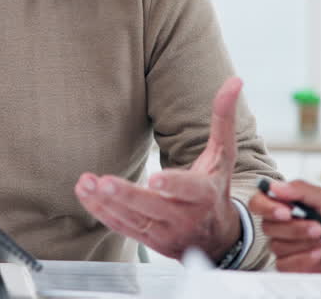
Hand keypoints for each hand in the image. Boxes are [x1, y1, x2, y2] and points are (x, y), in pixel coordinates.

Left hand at [75, 76, 244, 261]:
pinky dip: (101, 212)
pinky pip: (122, 227)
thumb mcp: (223, 155)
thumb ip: (223, 119)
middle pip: (154, 207)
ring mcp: (165, 232)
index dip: (172, 184)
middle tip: (105, 183)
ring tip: (86, 183)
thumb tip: (235, 81)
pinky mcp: (149, 240)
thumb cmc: (216, 187)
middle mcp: (185, 217)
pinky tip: (85, 194)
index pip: (188, 189)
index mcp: (205, 193)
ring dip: (105, 203)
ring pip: (133, 219)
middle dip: (128, 195)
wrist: (217, 239)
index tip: (155, 178)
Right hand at [249, 180, 320, 272]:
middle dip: (296, 228)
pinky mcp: (289, 264)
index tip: (286, 211)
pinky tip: (318, 253)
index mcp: (282, 204)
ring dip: (304, 242)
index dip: (266, 207)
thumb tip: (275, 186)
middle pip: (268, 226)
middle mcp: (279, 224)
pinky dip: (304, 258)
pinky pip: (285, 264)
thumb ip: (300, 190)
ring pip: (277, 246)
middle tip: (319, 227)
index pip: (258, 202)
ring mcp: (282, 245)